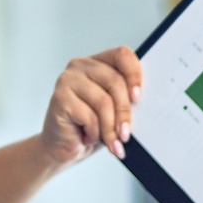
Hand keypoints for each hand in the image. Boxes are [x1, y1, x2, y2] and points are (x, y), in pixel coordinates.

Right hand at [38, 46, 142, 164]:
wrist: (65, 147)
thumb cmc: (93, 128)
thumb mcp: (114, 112)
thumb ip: (126, 101)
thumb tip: (143, 106)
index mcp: (99, 63)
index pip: (122, 55)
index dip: (134, 74)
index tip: (138, 98)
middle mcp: (81, 66)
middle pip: (115, 81)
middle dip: (124, 113)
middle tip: (126, 135)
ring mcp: (68, 80)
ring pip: (103, 102)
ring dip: (110, 129)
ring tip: (112, 143)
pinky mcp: (59, 98)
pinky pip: (88, 116)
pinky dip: (94, 134)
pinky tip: (88, 138)